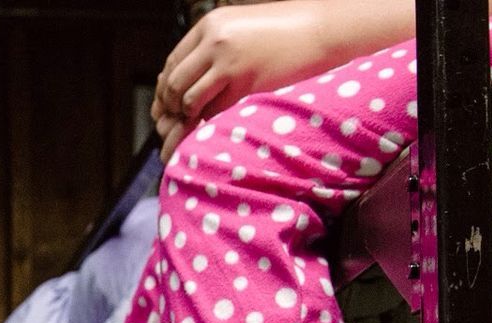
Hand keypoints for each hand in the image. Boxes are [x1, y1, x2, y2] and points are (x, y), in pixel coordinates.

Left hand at [153, 1, 344, 160]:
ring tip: (195, 127)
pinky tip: (212, 129)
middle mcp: (214, 41)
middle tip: (175, 123)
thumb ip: (217, 48)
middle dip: (171, 107)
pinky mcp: (244, 83)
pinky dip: (207, 124)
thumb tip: (195, 76)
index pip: (173, 62)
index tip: (168, 105)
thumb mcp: (244, 30)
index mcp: (211, 25)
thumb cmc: (289, 32)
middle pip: (174, 82)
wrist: (325, 29)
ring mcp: (228, 62)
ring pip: (188, 100)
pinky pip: (212, 111)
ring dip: (188, 118)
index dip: (167, 88)